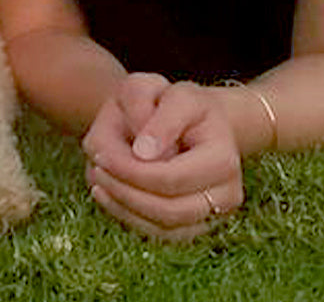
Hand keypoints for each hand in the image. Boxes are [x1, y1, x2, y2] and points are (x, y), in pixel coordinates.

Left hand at [81, 73, 244, 241]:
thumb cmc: (175, 102)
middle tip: (96, 169)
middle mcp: (227, 192)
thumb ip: (157, 115)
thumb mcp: (165, 90)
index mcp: (223, 156)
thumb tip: (144, 154)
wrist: (193, 119)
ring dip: (124, 208)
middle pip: (169, 210)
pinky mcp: (197, 225)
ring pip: (164, 228)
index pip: (172, 178)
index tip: (100, 154)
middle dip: (125, 193)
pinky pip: (161, 233)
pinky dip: (130, 217)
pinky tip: (108, 194)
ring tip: (98, 180)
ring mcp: (214, 214)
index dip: (132, 172)